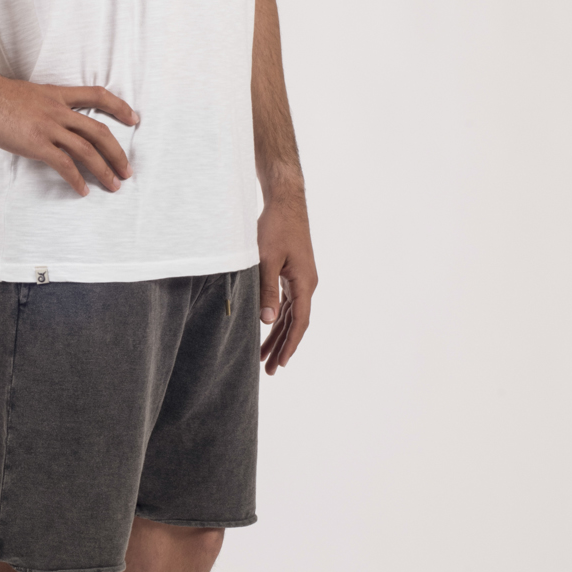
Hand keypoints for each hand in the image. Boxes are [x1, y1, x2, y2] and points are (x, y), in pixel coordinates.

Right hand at [0, 69, 137, 196]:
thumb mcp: (27, 94)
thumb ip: (40, 106)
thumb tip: (42, 119)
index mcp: (57, 95)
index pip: (97, 95)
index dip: (119, 106)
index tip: (133, 118)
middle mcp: (58, 111)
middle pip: (99, 131)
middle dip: (117, 153)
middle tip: (127, 170)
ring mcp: (49, 127)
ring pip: (88, 150)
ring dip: (104, 170)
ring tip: (114, 185)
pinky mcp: (37, 143)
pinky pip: (64, 164)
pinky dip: (77, 179)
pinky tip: (83, 190)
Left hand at [257, 192, 316, 374]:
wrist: (285, 202)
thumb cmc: (276, 227)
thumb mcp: (267, 259)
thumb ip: (267, 290)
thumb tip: (266, 320)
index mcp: (304, 283)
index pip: (299, 322)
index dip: (290, 344)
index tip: (281, 363)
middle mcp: (306, 284)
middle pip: (295, 322)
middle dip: (282, 346)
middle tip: (270, 370)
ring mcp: (300, 278)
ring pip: (290, 314)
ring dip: (278, 334)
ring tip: (264, 356)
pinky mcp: (292, 272)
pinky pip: (286, 302)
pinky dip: (277, 317)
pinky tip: (267, 329)